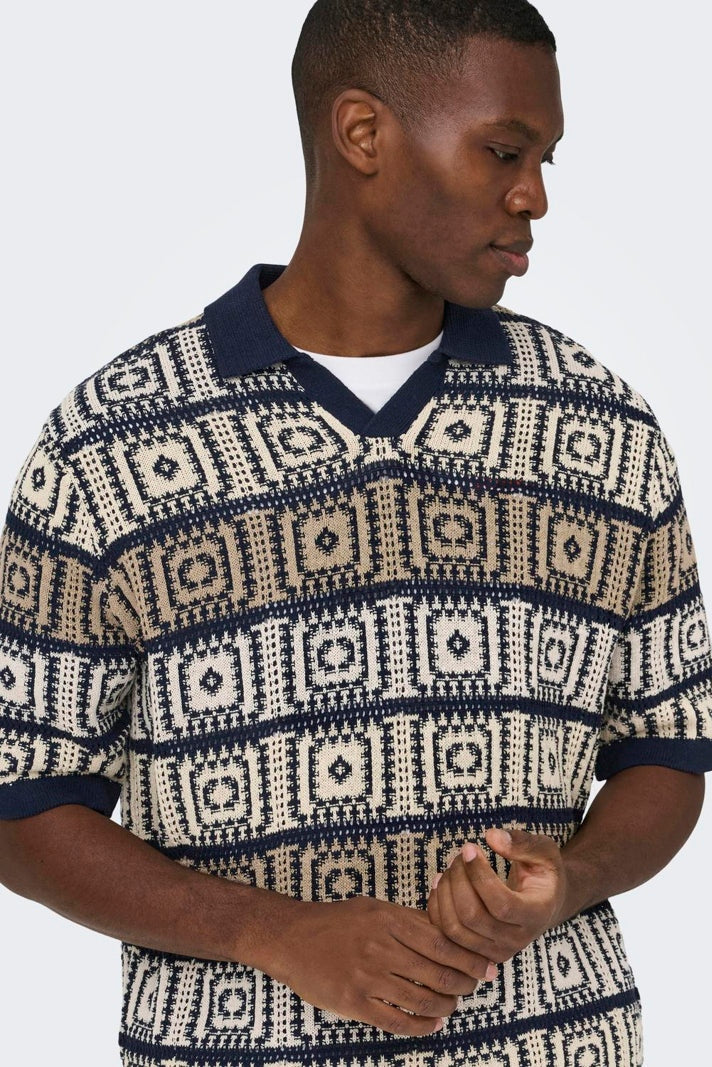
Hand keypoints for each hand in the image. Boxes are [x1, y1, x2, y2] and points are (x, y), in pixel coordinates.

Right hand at [270, 894, 485, 1035]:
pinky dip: (422, 1026)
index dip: (469, 958)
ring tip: (452, 1006)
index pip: (442, 942)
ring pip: (422, 1000)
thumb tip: (446, 931)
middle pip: (438, 973)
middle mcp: (381, 947)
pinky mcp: (354, 1003)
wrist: (291, 938)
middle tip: (473, 988)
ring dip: (446, 1007)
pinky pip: (397, 1022)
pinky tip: (432, 1024)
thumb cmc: (335, 921)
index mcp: (388, 919)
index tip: (486, 967)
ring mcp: (367, 977)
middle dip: (463, 985)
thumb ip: (407, 920)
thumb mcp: (373, 908)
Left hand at [426, 827, 568, 977]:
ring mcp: (495, 951)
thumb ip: (522, 843)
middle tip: (459, 855)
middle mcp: (516, 940)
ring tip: (450, 868)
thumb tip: (491, 836)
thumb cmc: (543, 874)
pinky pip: (445, 936)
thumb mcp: (545, 852)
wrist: (545, 903)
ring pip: (455, 929)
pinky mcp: (477, 953)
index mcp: (536, 915)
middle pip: (472, 916)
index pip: (500, 904)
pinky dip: (437, 908)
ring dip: (445, 893)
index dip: (479, 874)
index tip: (469, 847)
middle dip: (458, 879)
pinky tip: (442, 883)